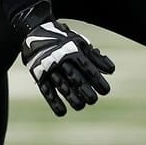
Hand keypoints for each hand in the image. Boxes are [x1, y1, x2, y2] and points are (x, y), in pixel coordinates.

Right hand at [10, 0, 114, 116]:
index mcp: (73, 51)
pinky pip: (46, 91)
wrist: (34, 32)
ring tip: (81, 106)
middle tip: (93, 100)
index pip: (87, 67)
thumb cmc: (64, 41)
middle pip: (74, 78)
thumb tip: (111, 71)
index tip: (106, 91)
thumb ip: (95, 57)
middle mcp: (61, 60)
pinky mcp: (39, 76)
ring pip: (61, 86)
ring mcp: (49, 68)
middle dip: (85, 90)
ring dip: (71, 97)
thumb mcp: (80, 43)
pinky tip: (62, 112)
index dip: (97, 80)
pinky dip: (54, 102)